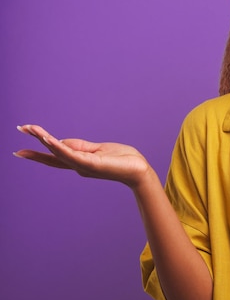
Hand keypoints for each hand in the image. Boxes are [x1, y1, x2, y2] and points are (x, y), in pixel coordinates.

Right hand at [14, 124, 150, 188]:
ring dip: (44, 139)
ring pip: (59, 151)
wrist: (139, 170)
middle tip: (19, 129)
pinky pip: (72, 154)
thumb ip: (81, 147)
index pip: (56, 153)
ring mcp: (83, 166)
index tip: (24, 141)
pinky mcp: (92, 164)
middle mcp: (78, 166)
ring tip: (30, 129)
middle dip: (34, 144)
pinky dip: (59, 147)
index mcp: (79, 162)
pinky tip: (48, 140)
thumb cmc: (122, 159)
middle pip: (52, 154)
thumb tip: (61, 142)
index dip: (41, 146)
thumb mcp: (98, 149)